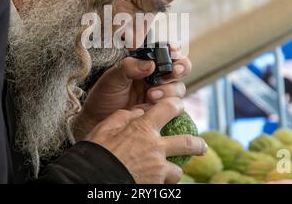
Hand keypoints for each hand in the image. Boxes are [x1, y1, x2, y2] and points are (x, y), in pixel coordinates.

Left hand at [73, 47, 191, 139]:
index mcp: (145, 65)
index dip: (173, 51)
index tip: (172, 52)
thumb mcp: (112, 78)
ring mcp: (161, 96)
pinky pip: (174, 108)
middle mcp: (156, 79)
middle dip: (179, 69)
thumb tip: (150, 64)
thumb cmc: (103, 97)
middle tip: (173, 71)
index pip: (166, 54)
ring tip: (151, 95)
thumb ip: (129, 67)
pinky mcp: (161, 113)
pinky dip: (168, 107)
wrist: (98, 122)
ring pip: (178, 88)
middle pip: (179, 69)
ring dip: (169, 90)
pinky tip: (152, 106)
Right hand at [85, 98, 206, 183]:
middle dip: (198, 144)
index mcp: (144, 128)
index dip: (177, 105)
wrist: (91, 177)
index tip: (179, 107)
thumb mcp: (106, 126)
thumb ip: (125, 116)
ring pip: (178, 169)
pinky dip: (162, 182)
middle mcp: (156, 147)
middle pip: (188, 143)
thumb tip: (138, 113)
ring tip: (171, 170)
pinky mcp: (154, 185)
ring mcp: (158, 169)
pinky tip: (155, 180)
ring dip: (175, 169)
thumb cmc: (96, 150)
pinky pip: (165, 184)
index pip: (169, 109)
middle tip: (201, 145)